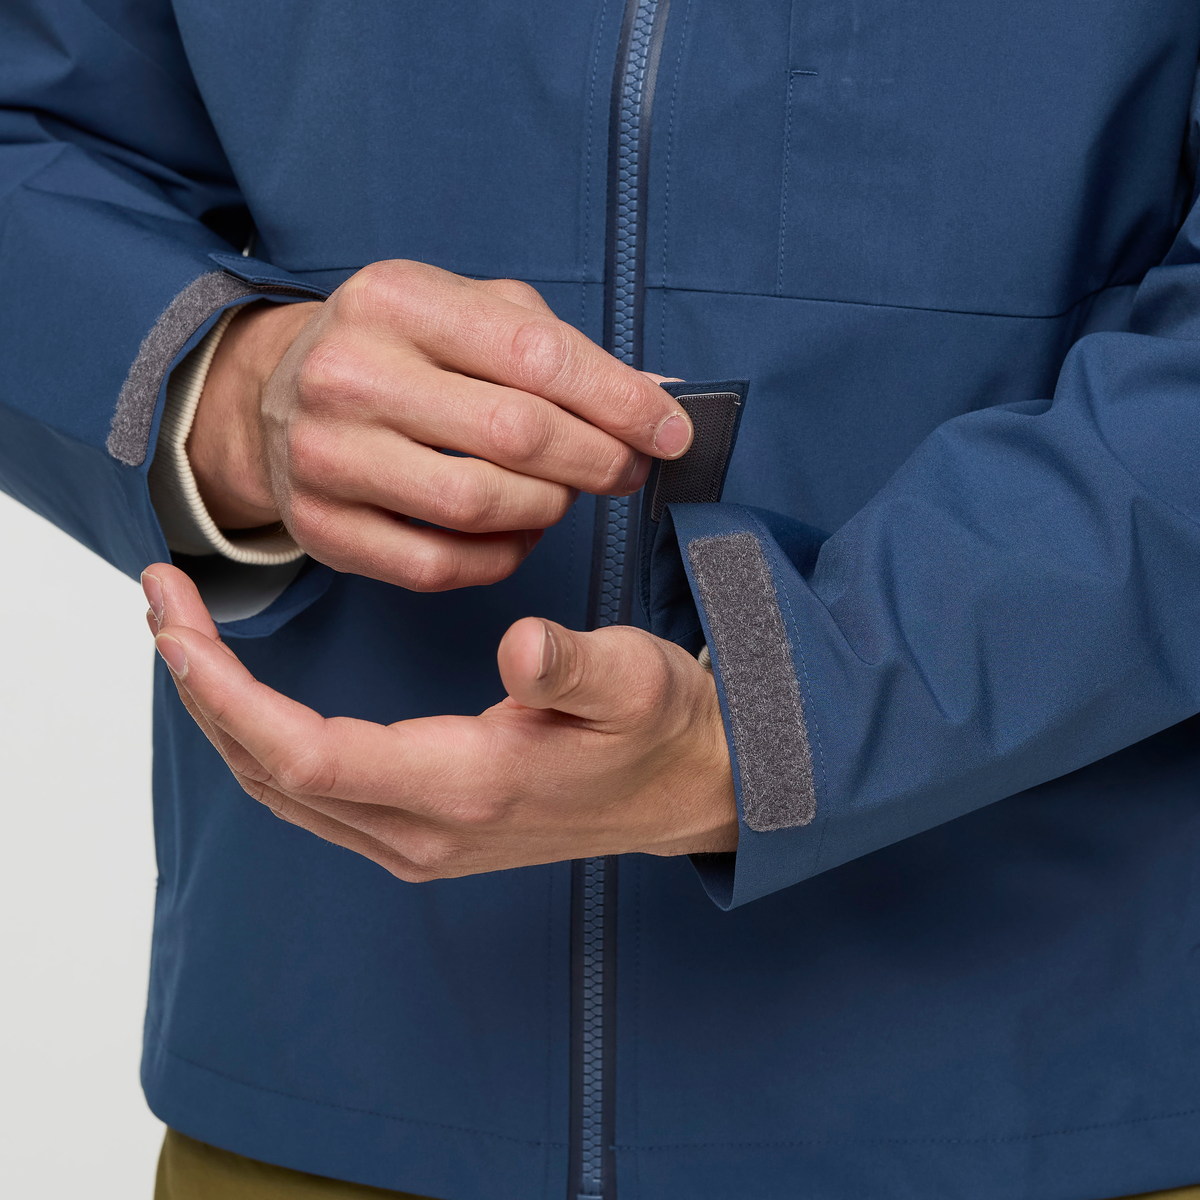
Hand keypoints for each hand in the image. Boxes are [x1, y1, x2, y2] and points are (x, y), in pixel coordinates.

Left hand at [142, 564, 737, 878]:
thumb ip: (577, 668)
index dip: (225, 692)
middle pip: (270, 773)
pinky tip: (249, 692)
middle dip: (201, 690)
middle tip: (162, 602)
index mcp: (465, 787)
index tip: (176, 621)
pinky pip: (313, 794)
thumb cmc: (661, 728)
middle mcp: (426, 831)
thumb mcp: (638, 681)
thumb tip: (521, 645)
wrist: (691, 789)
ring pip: (283, 789)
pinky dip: (261, 739)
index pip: (304, 753)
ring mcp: (420, 842)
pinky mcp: (424, 833)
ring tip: (187, 636)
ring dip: (222, 715)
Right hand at [188, 261, 693, 590]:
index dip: (621, 401)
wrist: (276, 400)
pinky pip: (439, 565)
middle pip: (517, 434)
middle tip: (626, 469)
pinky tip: (517, 531)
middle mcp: (350, 373)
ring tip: (563, 494)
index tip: (668, 431)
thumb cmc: (398, 352)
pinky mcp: (321, 528)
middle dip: (597, 459)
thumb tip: (652, 398)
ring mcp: (326, 456)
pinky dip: (501, 556)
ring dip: (550, 509)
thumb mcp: (463, 310)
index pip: (537, 355)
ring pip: (481, 505)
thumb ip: (554, 346)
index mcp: (396, 299)